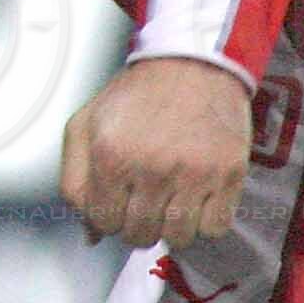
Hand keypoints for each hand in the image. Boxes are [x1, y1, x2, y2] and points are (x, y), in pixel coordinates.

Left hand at [59, 57, 251, 249]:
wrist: (191, 64)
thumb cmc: (137, 95)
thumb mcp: (87, 124)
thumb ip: (75, 179)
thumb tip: (89, 234)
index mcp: (110, 155)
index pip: (103, 222)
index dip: (109, 215)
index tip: (119, 200)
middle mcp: (151, 168)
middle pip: (139, 235)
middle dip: (138, 222)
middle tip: (145, 198)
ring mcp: (192, 174)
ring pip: (177, 238)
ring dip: (172, 224)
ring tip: (172, 196)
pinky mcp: (228, 176)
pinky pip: (214, 229)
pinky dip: (205, 221)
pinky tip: (197, 195)